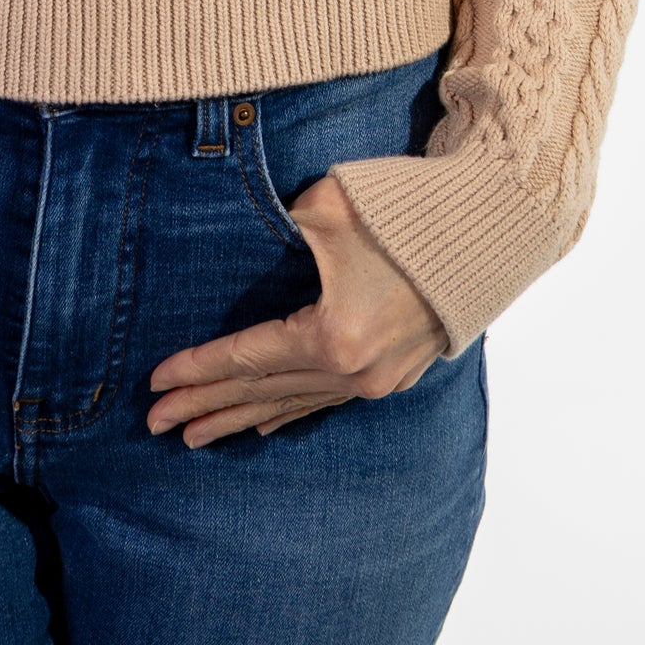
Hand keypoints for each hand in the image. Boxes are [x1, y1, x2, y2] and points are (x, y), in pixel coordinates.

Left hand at [146, 172, 449, 445]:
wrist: (490, 230)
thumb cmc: (404, 212)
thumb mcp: (327, 208)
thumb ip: (278, 227)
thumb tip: (249, 232)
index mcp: (331, 335)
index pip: (245, 357)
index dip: (196, 369)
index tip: (154, 383)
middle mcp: (352, 371)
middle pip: (261, 392)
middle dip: (204, 406)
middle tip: (154, 425)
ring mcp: (375, 380)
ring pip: (291, 404)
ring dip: (240, 418)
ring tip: (195, 436)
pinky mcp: (393, 375)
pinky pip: (325, 401)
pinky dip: (288, 412)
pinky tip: (263, 427)